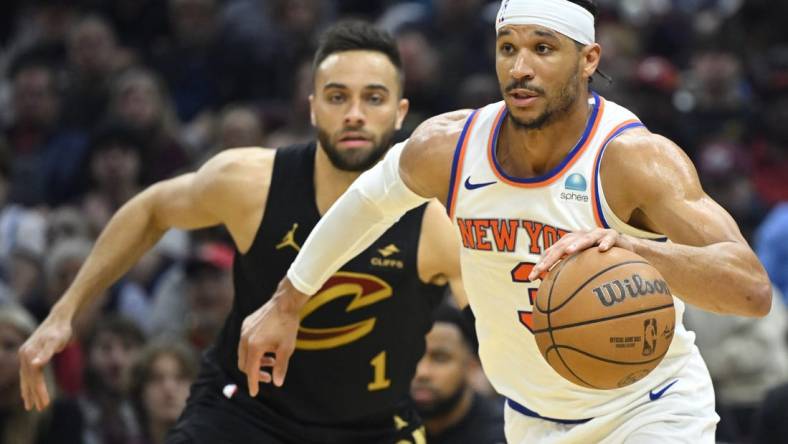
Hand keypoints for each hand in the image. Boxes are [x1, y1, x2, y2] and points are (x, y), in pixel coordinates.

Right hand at [19, 316, 72, 410]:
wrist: (59, 319)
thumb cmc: (60, 331)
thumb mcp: (55, 341)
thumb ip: (46, 353)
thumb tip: (34, 365)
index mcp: (29, 354)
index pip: (34, 378)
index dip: (39, 391)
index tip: (45, 405)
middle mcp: (24, 355)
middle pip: (29, 379)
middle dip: (34, 395)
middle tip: (40, 409)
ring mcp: (25, 355)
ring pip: (26, 378)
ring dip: (29, 392)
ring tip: (31, 406)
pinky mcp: (29, 355)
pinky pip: (27, 373)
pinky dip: (27, 384)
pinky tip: (27, 392)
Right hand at [237, 278, 308, 395]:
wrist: (285, 302)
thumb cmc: (287, 326)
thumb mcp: (287, 349)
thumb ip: (280, 367)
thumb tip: (277, 383)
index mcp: (254, 347)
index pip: (250, 371)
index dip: (253, 383)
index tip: (255, 393)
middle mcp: (245, 339)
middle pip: (244, 364)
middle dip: (254, 372)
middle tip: (268, 377)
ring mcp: (244, 330)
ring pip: (244, 353)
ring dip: (255, 361)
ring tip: (271, 362)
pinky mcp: (246, 324)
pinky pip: (245, 342)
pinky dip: (254, 350)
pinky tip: (267, 348)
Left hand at [528, 228, 635, 280]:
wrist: (626, 247)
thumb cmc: (600, 260)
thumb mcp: (584, 267)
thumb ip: (570, 277)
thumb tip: (554, 300)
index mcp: (571, 243)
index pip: (552, 252)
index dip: (541, 263)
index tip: (531, 278)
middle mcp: (581, 237)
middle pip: (563, 245)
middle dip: (551, 256)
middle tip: (542, 268)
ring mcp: (597, 234)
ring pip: (585, 238)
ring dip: (577, 244)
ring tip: (569, 251)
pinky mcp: (614, 235)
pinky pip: (610, 238)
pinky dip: (605, 243)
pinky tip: (602, 250)